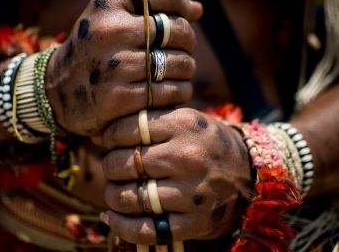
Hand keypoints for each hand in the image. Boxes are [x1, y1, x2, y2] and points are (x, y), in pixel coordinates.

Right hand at [45, 0, 202, 134]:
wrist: (57, 90)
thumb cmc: (93, 52)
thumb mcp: (109, 20)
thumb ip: (151, 11)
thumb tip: (198, 9)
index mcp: (108, 5)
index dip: (184, 8)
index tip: (186, 20)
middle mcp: (110, 31)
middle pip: (177, 31)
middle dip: (189, 42)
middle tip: (184, 52)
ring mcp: (114, 66)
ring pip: (178, 64)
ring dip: (187, 70)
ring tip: (181, 72)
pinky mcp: (119, 98)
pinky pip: (169, 92)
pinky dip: (180, 92)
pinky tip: (175, 91)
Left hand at [100, 108, 251, 243]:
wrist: (250, 175)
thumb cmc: (207, 145)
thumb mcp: (186, 122)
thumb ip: (149, 123)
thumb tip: (101, 137)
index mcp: (184, 124)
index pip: (127, 129)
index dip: (110, 137)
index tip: (109, 143)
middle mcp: (189, 156)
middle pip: (124, 163)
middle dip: (109, 167)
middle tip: (113, 169)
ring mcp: (193, 191)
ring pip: (130, 196)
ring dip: (112, 196)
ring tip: (114, 192)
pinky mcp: (195, 222)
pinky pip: (145, 229)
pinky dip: (121, 226)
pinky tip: (112, 217)